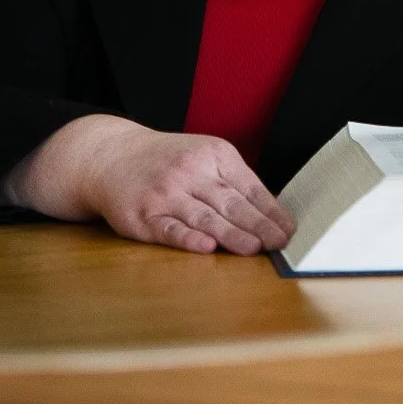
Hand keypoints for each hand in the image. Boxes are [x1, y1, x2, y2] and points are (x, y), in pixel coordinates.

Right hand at [0, 114, 293, 255]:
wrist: (114, 155)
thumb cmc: (168, 161)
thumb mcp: (203, 156)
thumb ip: (232, 182)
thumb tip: (270, 215)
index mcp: (214, 155)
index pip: (249, 186)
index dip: (271, 210)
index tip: (289, 230)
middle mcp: (192, 171)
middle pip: (231, 203)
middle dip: (259, 224)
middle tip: (279, 243)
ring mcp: (167, 194)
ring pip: (205, 218)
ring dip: (232, 235)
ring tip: (254, 249)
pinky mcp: (144, 216)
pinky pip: (170, 230)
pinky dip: (189, 239)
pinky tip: (206, 248)